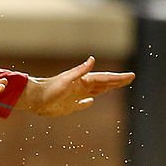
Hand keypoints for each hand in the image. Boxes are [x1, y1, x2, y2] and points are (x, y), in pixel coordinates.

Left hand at [18, 56, 134, 115]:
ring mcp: (75, 96)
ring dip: (106, 89)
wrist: (34, 99)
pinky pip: (81, 104)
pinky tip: (91, 101)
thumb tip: (92, 59)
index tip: (131, 75)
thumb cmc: (49, 89)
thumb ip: (80, 71)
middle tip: (130, 78)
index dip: (118, 78)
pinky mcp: (68, 106)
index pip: (104, 78)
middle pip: (102, 84)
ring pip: (94, 91)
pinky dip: (88, 102)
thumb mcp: (66, 79)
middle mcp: (80, 87)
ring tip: (115, 86)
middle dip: (116, 81)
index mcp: (82, 81)